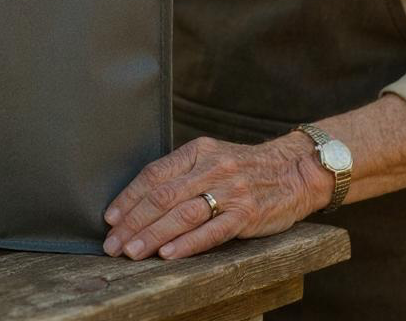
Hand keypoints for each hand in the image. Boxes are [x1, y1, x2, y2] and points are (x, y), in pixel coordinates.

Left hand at [102, 134, 329, 260]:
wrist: (295, 170)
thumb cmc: (244, 167)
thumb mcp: (211, 157)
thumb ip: (181, 172)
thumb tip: (141, 197)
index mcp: (196, 151)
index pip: (154, 174)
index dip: (129, 197)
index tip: (110, 218)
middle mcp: (210, 168)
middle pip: (162, 196)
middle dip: (133, 222)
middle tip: (112, 243)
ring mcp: (229, 191)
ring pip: (182, 215)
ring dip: (152, 235)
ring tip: (132, 252)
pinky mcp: (247, 214)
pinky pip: (212, 231)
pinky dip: (187, 244)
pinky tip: (168, 254)